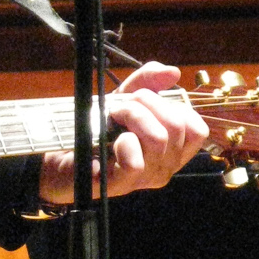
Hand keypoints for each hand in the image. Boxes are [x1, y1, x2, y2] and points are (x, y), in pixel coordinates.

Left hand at [37, 63, 207, 207]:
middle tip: (120, 106)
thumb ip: (148, 82)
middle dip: (146, 103)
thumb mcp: (124, 99)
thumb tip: (172, 72)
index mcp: (172, 149)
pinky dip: (123, 143)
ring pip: (158, 139)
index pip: (196, 128)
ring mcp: (146, 179)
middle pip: (176, 127)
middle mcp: (165, 166)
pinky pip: (136, 163)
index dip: (172, 105)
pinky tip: (110, 141)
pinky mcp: (122, 185)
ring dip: (131, 116)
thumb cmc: (96, 130)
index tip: (143, 101)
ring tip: (111, 118)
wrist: (62, 155)